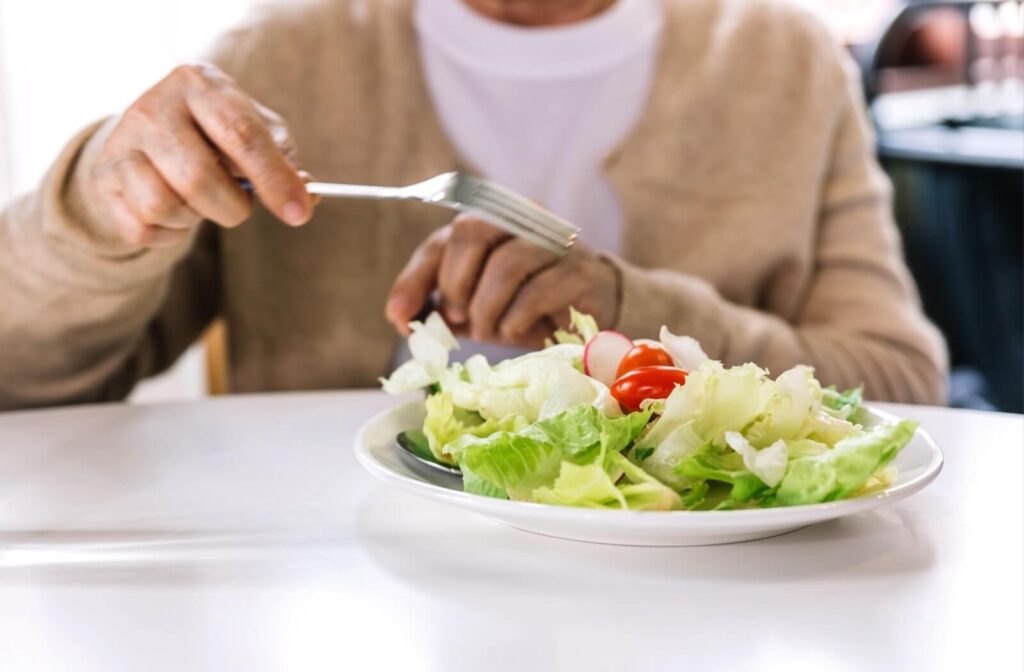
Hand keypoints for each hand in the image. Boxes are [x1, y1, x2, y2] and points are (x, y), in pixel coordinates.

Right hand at [89, 63, 314, 248]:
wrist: (153, 135)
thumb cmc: (219, 135)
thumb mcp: (257, 132)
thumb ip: (286, 162)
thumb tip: (307, 195)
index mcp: (200, 85)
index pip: (241, 135)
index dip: (274, 179)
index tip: (299, 213)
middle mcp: (153, 106)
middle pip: (198, 177)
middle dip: (233, 208)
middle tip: (240, 207)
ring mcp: (121, 142)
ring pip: (164, 205)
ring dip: (196, 219)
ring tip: (202, 202)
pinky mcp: (102, 179)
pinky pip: (141, 228)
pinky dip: (169, 234)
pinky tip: (176, 214)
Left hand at [386, 214, 620, 346]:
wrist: (589, 310)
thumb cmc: (523, 303)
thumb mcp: (472, 302)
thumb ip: (437, 302)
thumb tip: (402, 319)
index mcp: (492, 218)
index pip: (444, 238)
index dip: (416, 278)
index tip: (401, 317)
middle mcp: (523, 217)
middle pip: (472, 231)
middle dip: (456, 285)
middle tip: (459, 318)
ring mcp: (556, 240)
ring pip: (505, 264)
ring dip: (487, 308)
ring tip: (491, 328)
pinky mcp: (580, 271)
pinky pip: (537, 292)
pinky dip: (516, 318)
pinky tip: (515, 328)